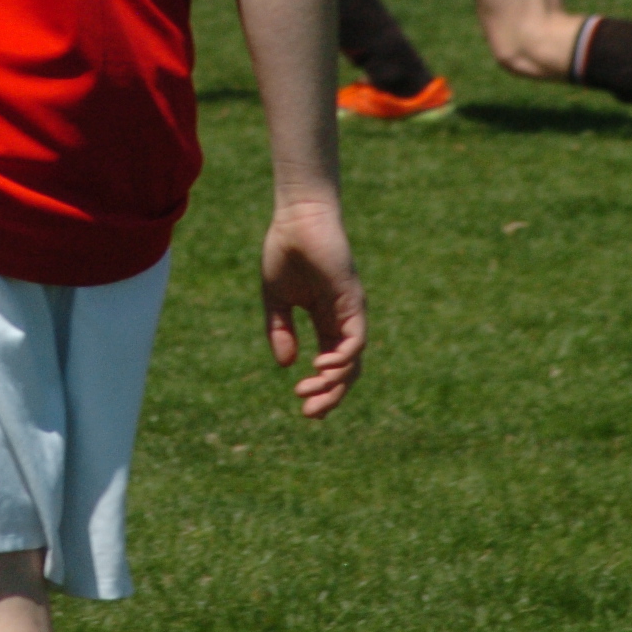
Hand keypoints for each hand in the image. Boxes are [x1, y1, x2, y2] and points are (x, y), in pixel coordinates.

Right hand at [261, 197, 365, 417]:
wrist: (297, 218)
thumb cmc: (286, 251)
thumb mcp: (275, 300)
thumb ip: (280, 331)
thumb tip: (288, 366)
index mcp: (325, 321)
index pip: (332, 365)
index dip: (321, 388)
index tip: (302, 405)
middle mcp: (342, 320)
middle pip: (347, 370)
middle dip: (331, 396)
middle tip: (310, 413)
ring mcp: (350, 312)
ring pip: (354, 360)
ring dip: (335, 383)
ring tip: (312, 392)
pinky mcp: (353, 301)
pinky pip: (355, 339)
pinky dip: (343, 359)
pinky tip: (321, 366)